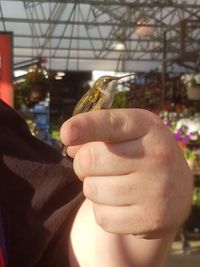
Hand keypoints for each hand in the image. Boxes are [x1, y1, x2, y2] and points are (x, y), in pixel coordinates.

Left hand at [60, 109, 192, 237]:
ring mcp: (156, 190)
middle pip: (88, 160)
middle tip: (96, 165)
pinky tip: (123, 203)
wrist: (176, 190)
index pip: (110, 124)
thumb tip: (70, 145)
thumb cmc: (141, 154)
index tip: (66, 133)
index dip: (84, 127)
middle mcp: (157, 156)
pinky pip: (102, 217)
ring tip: (115, 184)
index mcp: (147, 127)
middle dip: (82, 163)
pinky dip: (104, 211)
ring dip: (94, 188)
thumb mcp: (126, 134)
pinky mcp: (151, 219)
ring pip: (92, 190)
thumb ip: (97, 132)